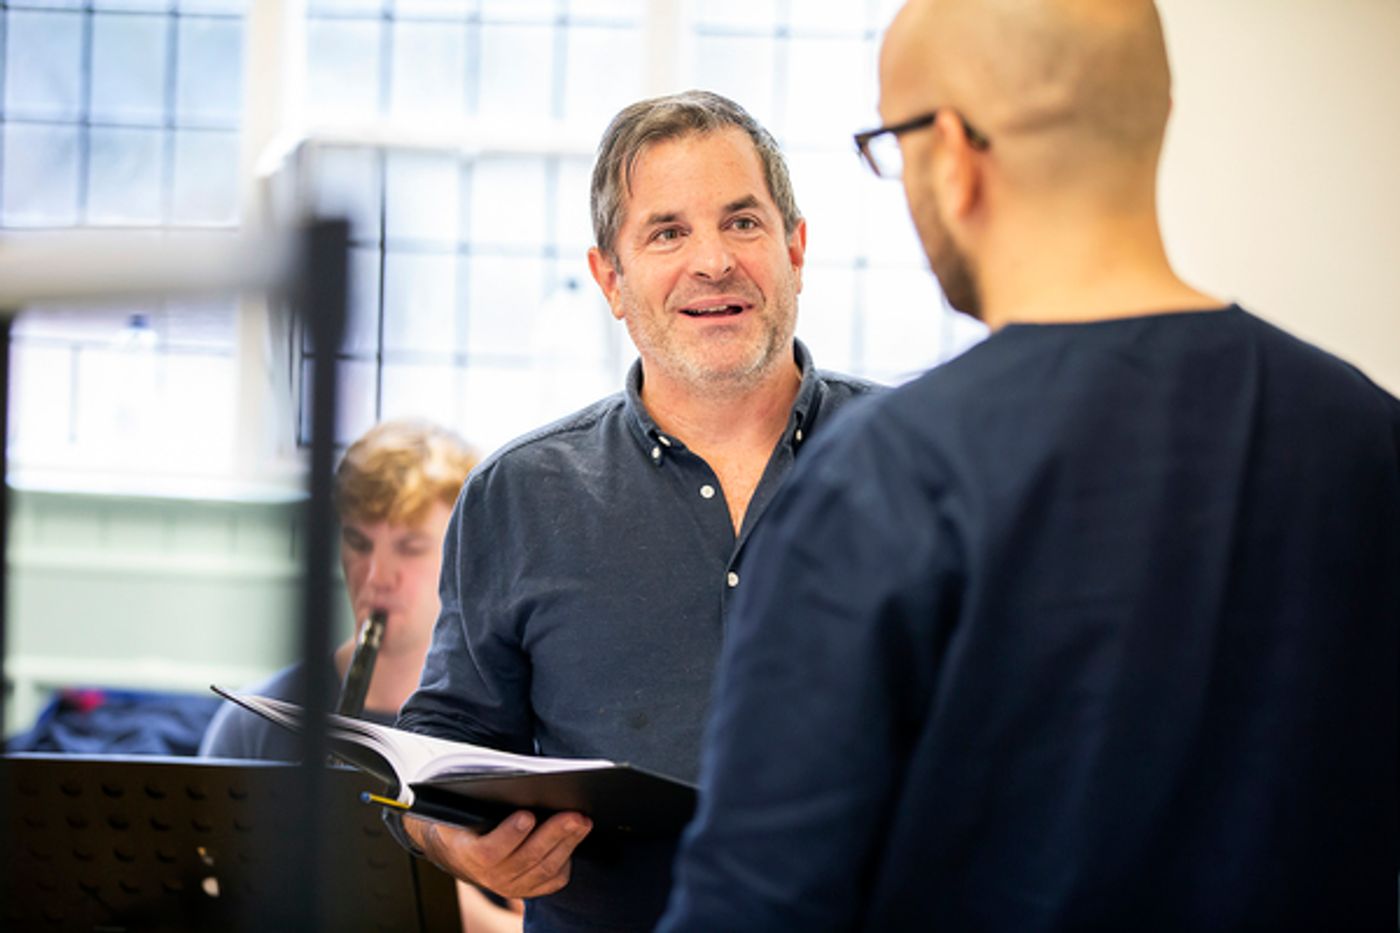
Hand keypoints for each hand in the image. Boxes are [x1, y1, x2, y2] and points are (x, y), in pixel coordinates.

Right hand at [405, 810, 592, 898]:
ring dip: (567, 844)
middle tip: (575, 815)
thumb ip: (477, 798)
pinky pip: (552, 881)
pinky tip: (574, 841)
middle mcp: (489, 876)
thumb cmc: (465, 821)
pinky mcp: (527, 890)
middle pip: (528, 858)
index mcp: (467, 853)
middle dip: (554, 834)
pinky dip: (566, 861)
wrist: (460, 853)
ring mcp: (510, 886)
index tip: (528, 815)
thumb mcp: (460, 808)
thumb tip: (507, 783)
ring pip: (545, 868)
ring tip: (583, 822)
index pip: (489, 851)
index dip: (510, 834)